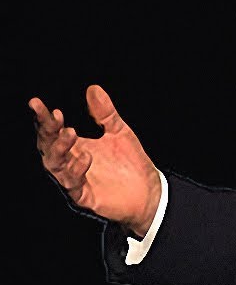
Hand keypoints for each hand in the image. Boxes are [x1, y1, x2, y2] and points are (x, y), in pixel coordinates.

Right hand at [31, 85, 162, 237]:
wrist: (148, 191)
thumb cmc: (130, 162)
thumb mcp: (118, 131)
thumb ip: (104, 113)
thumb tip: (93, 88)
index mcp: (75, 146)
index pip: (53, 131)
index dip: (45, 118)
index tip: (38, 104)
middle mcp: (70, 162)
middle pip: (49, 147)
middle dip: (47, 132)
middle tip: (54, 117)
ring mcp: (75, 180)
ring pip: (55, 166)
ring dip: (60, 148)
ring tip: (69, 132)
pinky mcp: (84, 196)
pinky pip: (74, 185)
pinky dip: (76, 170)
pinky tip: (86, 156)